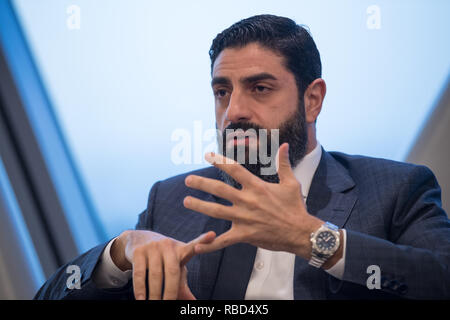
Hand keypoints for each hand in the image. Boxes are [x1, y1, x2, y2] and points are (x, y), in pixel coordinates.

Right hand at [111, 230, 215, 299]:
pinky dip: (140, 289)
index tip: (213, 235)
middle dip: (170, 292)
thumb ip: (183, 286)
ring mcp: (153, 247)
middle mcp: (168, 245)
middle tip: (168, 304)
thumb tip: (193, 303)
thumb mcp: (175, 268)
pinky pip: (140, 273)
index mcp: (182, 249)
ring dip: (154, 294)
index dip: (203, 241)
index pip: (194, 246)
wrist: (138, 239)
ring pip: (155, 275)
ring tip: (154, 304)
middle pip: (173, 271)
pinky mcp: (139, 251)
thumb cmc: (163, 258)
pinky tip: (141, 299)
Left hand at [183, 143, 323, 258]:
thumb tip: (283, 145)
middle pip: (219, 190)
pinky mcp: (244, 236)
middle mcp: (247, 201)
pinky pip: (223, 241)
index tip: (207, 155)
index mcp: (257, 187)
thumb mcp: (291, 183)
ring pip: (216, 212)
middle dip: (201, 184)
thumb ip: (284, 164)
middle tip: (188, 180)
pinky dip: (209, 245)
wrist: (301, 233)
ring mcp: (244, 219)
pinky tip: (196, 246)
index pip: (234, 170)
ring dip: (199, 206)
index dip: (219, 161)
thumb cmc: (295, 207)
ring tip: (186, 201)